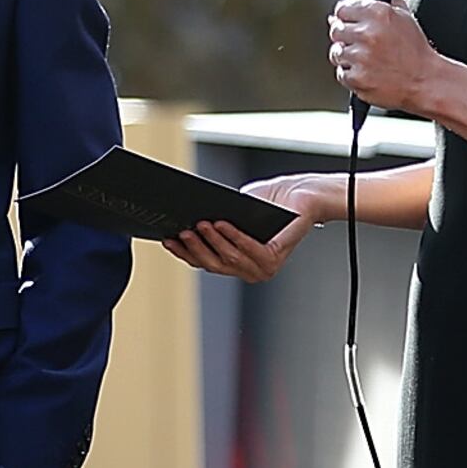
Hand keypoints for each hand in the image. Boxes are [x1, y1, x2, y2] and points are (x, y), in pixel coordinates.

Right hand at [166, 173, 331, 280]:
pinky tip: (223, 224)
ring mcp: (263, 267)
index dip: (184, 253)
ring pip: (230, 258)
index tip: (167, 240)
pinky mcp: (276, 256)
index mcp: (236, 263)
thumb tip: (184, 222)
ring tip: (200, 224)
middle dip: (196, 248)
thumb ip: (212, 222)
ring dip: (213, 241)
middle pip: (214, 264)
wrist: (299, 196)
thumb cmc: (267, 203)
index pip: (204, 262)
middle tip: (182, 231)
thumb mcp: (232, 212)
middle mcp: (249, 270)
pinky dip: (235, 237)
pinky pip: (250, 250)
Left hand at [329, 0, 445, 115]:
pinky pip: (341, 73)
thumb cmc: (417, 54)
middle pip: (336, 30)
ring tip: (366, 61)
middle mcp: (368, 33)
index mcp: (379, 14)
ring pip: (336, 52)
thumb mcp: (407, 20)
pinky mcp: (357, 77)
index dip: (345, 17)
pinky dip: (351, 75)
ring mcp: (361, 56)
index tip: (347, 23)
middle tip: (359, 45)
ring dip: (347, 57)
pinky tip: (367, 73)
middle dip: (345, 37)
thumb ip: (386, 7)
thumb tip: (364, 4)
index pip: (343, 8)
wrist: (426, 82)